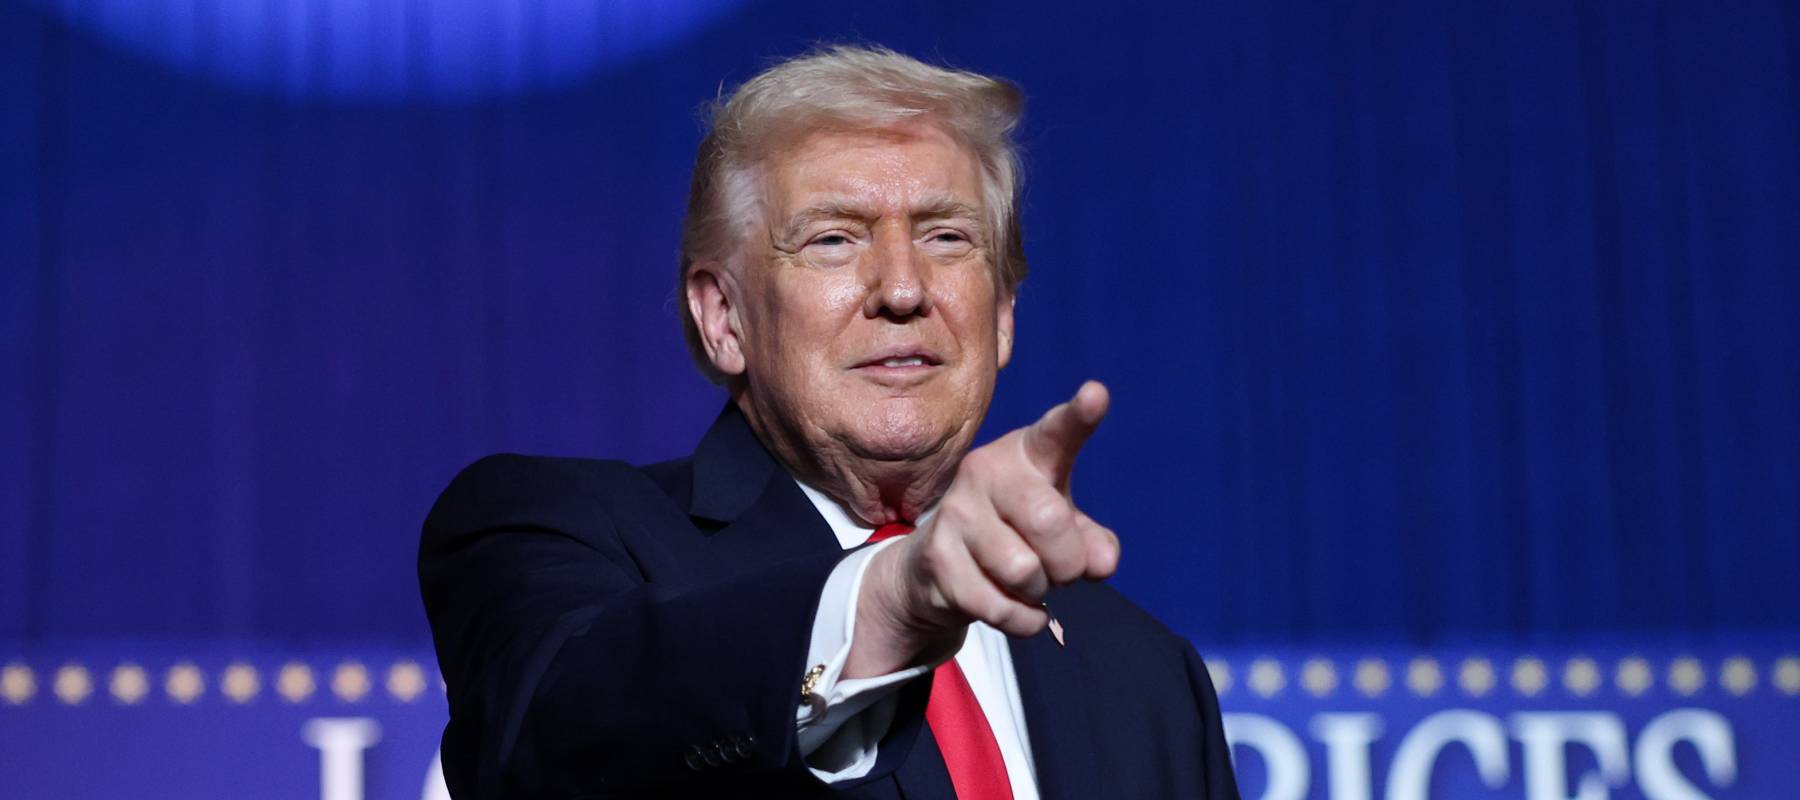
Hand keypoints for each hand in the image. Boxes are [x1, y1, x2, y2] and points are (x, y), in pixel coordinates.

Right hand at [846, 381, 1119, 677]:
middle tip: (1063, 571)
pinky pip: (1002, 607)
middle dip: (1069, 563)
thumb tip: (1101, 561)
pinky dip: (1023, 619)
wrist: (934, 569)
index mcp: (1025, 454)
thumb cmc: (1014, 535)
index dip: (1079, 416)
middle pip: (1049, 520)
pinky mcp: (937, 558)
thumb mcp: (1062, 533)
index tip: (1097, 396)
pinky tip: (1015, 607)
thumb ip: (1092, 543)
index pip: (1056, 433)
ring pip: (1024, 570)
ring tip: (1028, 582)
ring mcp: (955, 513)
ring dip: (1040, 592)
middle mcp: (984, 471)